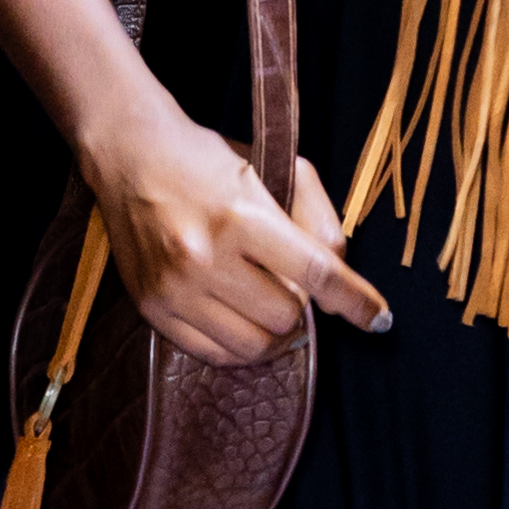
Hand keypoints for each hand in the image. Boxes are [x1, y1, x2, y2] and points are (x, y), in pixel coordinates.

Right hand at [91, 107, 391, 364]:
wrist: (129, 154)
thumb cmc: (209, 160)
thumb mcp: (275, 166)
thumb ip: (318, 215)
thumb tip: (342, 270)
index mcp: (241, 217)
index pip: (315, 273)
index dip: (354, 301)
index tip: (378, 319)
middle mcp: (204, 257)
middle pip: (286, 316)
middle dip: (301, 305)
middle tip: (289, 283)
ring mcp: (174, 288)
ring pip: (253, 344)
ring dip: (273, 330)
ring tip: (267, 301)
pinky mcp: (152, 308)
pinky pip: (214, 353)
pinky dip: (239, 344)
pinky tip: (241, 318)